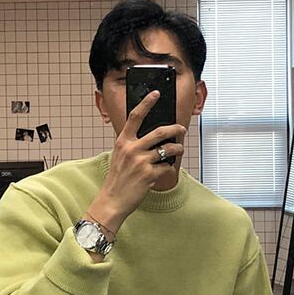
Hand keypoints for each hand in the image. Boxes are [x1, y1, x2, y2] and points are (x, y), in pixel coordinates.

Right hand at [88, 90, 185, 232]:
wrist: (112, 201)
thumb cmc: (117, 180)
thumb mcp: (119, 157)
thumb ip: (132, 145)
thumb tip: (153, 138)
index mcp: (123, 142)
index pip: (136, 116)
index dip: (147, 102)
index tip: (156, 93)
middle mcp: (132, 149)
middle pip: (160, 132)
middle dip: (175, 129)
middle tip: (181, 129)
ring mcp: (141, 162)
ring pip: (168, 149)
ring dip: (178, 149)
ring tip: (179, 150)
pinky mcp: (149, 175)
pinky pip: (166, 167)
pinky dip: (168, 169)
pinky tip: (165, 171)